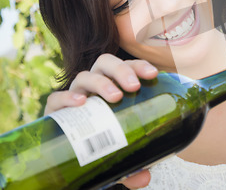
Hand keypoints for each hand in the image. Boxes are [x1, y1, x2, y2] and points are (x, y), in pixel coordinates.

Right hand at [44, 53, 158, 188]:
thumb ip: (133, 166)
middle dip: (121, 70)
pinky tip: (80, 103)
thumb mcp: (119, 155)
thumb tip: (144, 178)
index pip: (127, 67)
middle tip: (133, 86)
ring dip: (101, 82)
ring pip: (84, 76)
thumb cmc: (100, 147)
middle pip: (106, 64)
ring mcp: (74, 96)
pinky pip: (56, 98)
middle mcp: (94, 87)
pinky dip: (67, 97)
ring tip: (114, 96)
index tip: (153, 74)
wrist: (68, 159)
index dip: (139, 65)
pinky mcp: (54, 111)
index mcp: (114, 87)